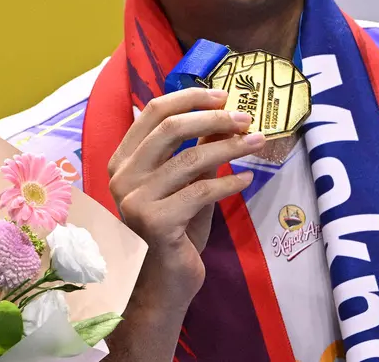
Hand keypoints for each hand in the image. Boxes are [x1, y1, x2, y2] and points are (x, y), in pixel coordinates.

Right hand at [107, 88, 264, 306]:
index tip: (223, 95)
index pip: (152, 112)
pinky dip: (228, 182)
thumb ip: (194, 152)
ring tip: (257, 143)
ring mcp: (136, 199)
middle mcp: (122, 176)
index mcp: (122, 160)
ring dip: (229, 147)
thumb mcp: (183, 184)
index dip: (189, 98)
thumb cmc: (173, 232)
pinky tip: (246, 180)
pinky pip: (201, 192)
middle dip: (213, 118)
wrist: (160, 284)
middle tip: (246, 118)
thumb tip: (223, 116)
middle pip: (170, 128)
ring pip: (190, 159)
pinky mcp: (156, 222)